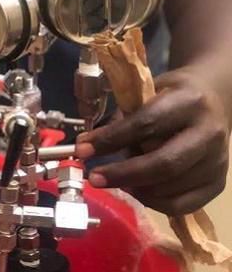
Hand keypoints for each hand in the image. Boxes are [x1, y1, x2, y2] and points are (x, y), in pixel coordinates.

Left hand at [76, 68, 229, 214]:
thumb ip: (123, 118)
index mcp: (189, 102)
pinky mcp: (219, 183)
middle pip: (164, 163)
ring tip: (112, 181)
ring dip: (135, 188)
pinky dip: (154, 202)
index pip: (146, 124)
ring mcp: (218, 161)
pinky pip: (183, 204)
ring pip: (172, 188)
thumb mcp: (146, 93)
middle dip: (123, 173)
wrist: (212, 99)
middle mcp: (209, 132)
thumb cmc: (170, 96)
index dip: (111, 139)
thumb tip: (88, 146)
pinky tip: (135, 191)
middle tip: (94, 177)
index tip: (82, 148)